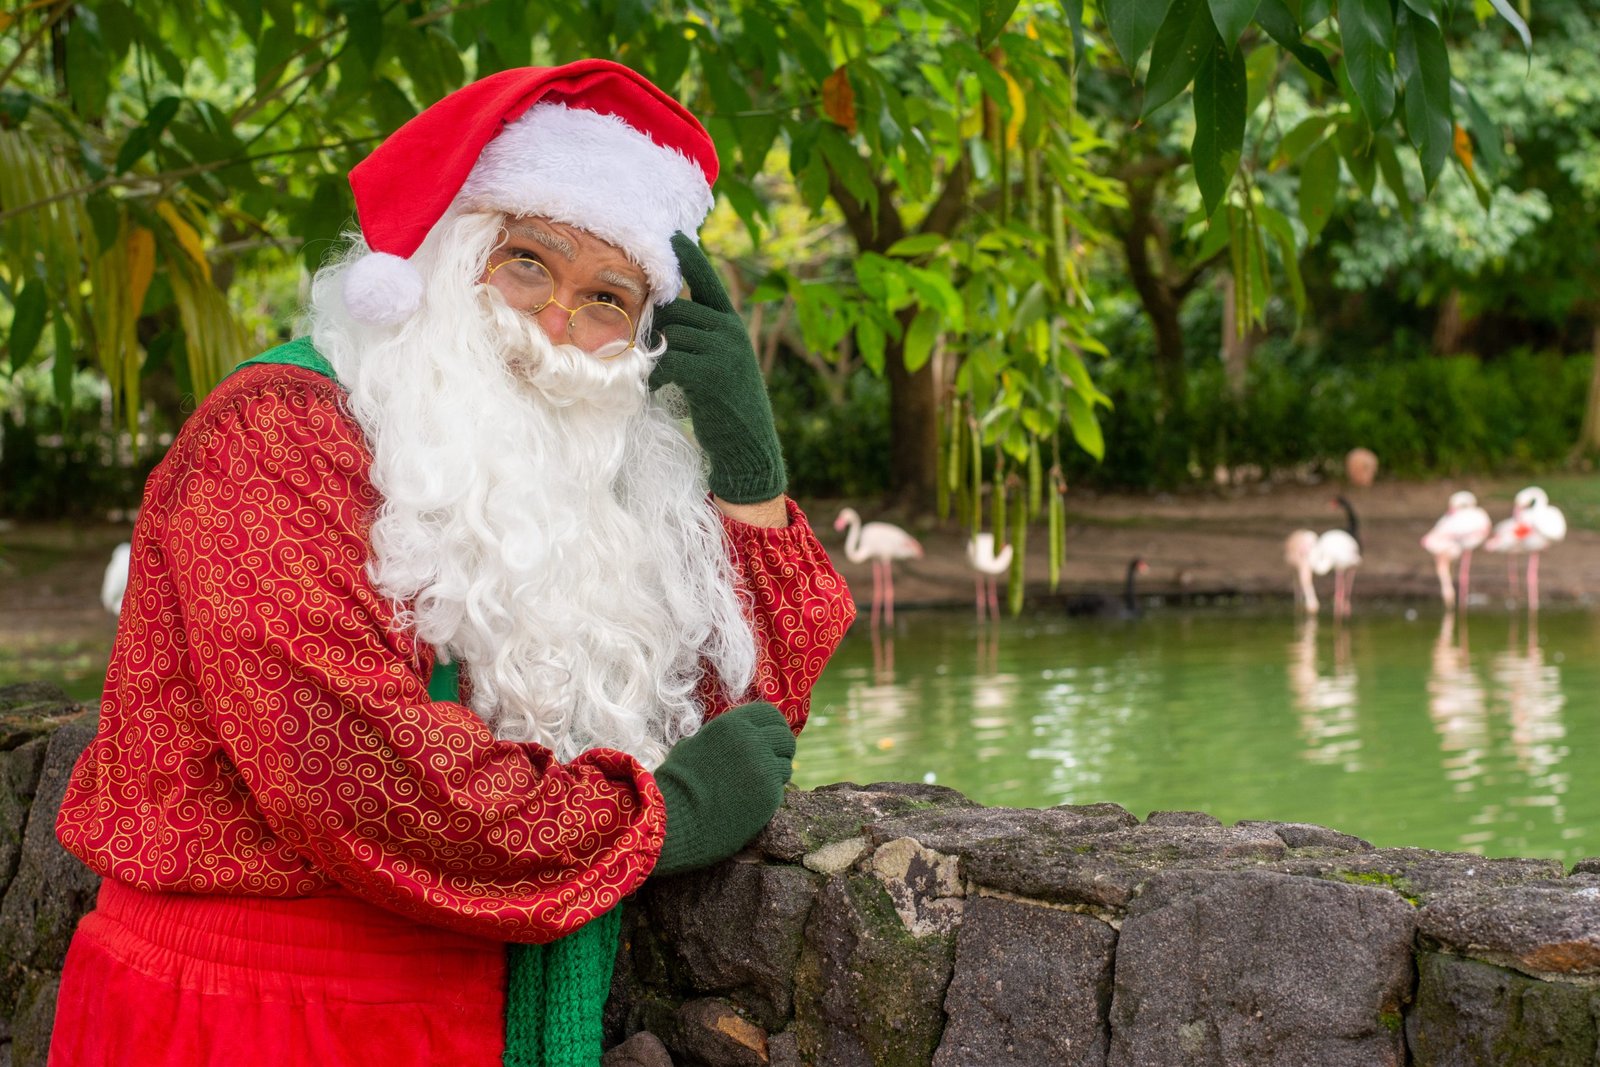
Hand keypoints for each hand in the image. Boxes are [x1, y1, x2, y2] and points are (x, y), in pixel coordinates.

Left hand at [649, 234, 785, 504]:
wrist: (748, 448)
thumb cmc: (726, 409)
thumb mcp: (719, 365)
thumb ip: (699, 338)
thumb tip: (660, 318)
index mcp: (733, 326)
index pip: (709, 283)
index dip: (690, 260)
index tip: (674, 236)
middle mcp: (731, 331)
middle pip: (676, 311)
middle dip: (658, 331)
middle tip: (654, 357)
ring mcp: (724, 350)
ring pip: (669, 336)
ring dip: (657, 359)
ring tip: (666, 381)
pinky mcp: (712, 372)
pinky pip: (668, 361)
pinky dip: (658, 377)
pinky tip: (662, 391)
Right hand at [652, 701, 795, 875]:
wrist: (675, 818)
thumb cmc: (678, 783)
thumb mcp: (695, 745)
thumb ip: (722, 737)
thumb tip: (739, 734)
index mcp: (733, 724)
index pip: (769, 714)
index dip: (772, 727)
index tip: (770, 739)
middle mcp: (752, 740)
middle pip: (785, 738)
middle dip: (780, 750)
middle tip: (771, 764)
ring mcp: (764, 767)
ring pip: (787, 765)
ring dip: (777, 774)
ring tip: (755, 786)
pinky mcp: (770, 795)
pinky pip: (780, 790)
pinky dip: (769, 796)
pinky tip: (749, 802)